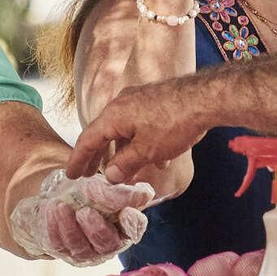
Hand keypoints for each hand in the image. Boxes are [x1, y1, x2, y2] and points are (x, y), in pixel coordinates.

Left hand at [9, 171, 156, 265]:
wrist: (53, 199)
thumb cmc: (84, 194)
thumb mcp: (100, 187)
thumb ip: (119, 193)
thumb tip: (144, 195)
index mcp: (123, 226)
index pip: (134, 229)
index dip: (132, 224)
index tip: (126, 212)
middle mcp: (107, 244)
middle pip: (107, 244)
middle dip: (95, 228)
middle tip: (84, 211)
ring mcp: (85, 252)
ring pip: (80, 247)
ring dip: (69, 226)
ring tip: (59, 205)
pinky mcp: (63, 252)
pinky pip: (58, 244)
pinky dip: (53, 226)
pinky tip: (50, 209)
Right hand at [68, 80, 211, 184]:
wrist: (205, 98)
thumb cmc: (174, 124)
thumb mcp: (147, 151)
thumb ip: (125, 164)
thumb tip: (111, 176)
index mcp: (113, 115)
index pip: (88, 139)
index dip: (78, 159)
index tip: (71, 174)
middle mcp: (121, 104)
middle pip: (103, 133)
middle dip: (98, 156)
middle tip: (90, 174)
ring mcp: (138, 100)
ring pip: (123, 130)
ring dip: (123, 152)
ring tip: (126, 173)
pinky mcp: (154, 101)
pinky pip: (139, 125)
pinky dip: (141, 143)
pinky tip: (158, 160)